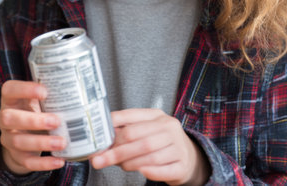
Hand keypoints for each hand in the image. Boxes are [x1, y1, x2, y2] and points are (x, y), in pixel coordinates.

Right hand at [0, 80, 65, 174]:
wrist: (26, 132)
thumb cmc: (37, 107)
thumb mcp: (40, 98)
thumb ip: (53, 92)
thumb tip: (83, 86)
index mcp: (11, 98)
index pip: (9, 89)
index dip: (24, 89)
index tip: (45, 92)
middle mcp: (5, 118)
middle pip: (8, 118)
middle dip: (33, 120)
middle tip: (57, 121)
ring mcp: (8, 138)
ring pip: (18, 141)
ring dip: (41, 142)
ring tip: (62, 142)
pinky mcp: (17, 155)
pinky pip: (27, 162)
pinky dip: (43, 163)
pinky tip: (59, 160)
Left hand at [90, 108, 210, 184]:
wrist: (188, 156)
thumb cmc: (160, 142)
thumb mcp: (146, 129)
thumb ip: (126, 130)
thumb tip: (101, 137)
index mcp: (156, 115)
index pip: (131, 116)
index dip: (112, 127)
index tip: (98, 140)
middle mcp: (169, 127)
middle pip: (138, 138)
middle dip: (117, 150)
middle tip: (102, 159)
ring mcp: (178, 146)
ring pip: (149, 155)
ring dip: (130, 162)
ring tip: (120, 166)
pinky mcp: (182, 165)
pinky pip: (163, 170)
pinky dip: (149, 172)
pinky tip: (140, 171)